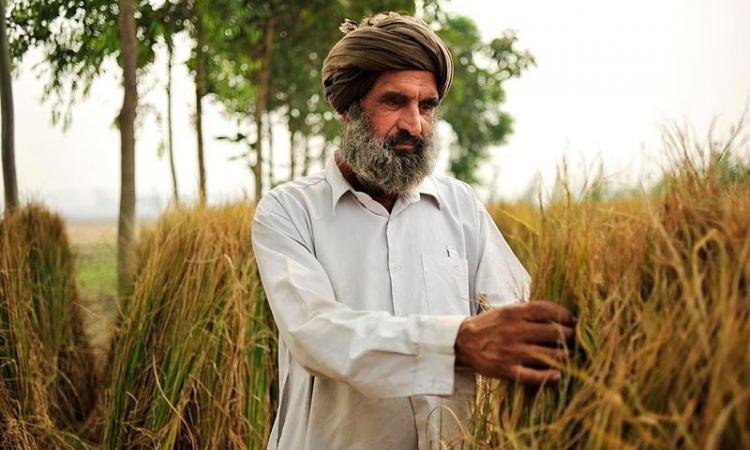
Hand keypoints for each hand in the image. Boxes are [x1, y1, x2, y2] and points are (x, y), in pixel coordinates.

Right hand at [454, 300, 574, 384]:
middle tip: (573, 340)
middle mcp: (516, 330)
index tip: (572, 322)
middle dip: (571, 337)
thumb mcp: (507, 310)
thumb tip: (560, 315)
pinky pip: (533, 376)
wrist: (463, 342)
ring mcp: (512, 351)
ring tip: (568, 356)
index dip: (567, 317)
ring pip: (550, 355)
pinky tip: (557, 375)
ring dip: (565, 356)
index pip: (551, 311)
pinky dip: (548, 377)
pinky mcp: (507, 370)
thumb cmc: (490, 325)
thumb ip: (530, 311)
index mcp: (516, 313)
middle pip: (556, 333)